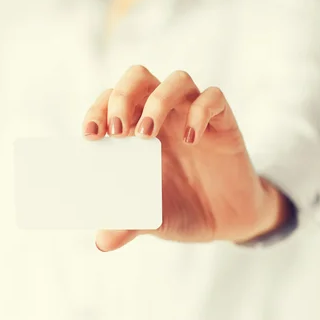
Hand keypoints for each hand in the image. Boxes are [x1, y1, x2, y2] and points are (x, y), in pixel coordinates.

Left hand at [82, 65, 291, 251]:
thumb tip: (102, 242)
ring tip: (147, 134)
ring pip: (176, 80)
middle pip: (139, 77)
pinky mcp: (224, 123)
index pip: (111, 100)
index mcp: (138, 131)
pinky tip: (191, 139)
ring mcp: (194, 115)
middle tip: (118, 131)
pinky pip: (214, 98)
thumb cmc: (183, 210)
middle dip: (123, 97)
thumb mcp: (153, 219)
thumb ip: (128, 224)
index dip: (98, 109)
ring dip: (157, 101)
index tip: (91, 135)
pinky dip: (200, 112)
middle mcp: (164, 116)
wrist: (228, 221)